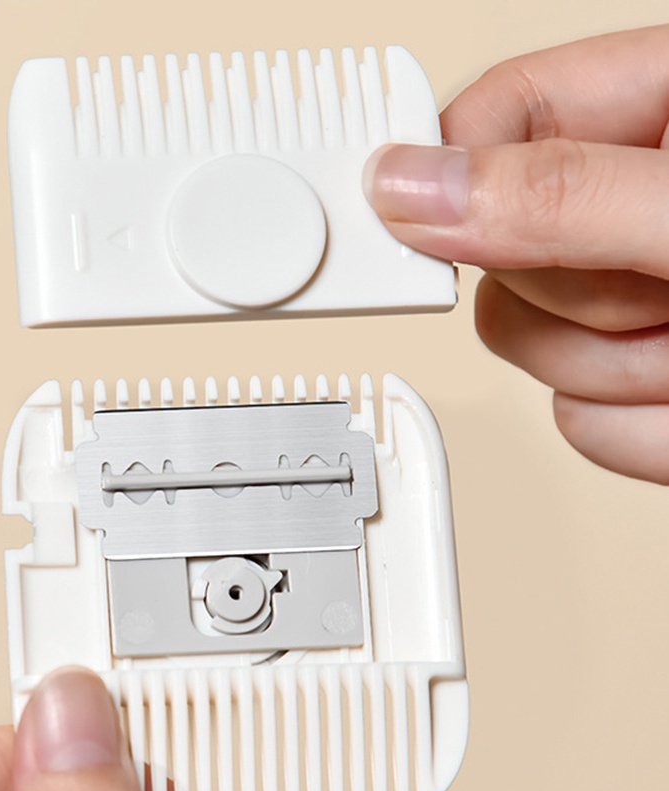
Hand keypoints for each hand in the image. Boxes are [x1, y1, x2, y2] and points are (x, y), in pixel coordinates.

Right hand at [363, 25, 668, 483]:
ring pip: (535, 355)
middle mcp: (638, 207)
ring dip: (623, 376)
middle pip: (499, 258)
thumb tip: (416, 186)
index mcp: (664, 111)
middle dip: (576, 300)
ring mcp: (638, 303)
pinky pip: (583, 425)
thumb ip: (566, 197)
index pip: (494, 119)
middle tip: (662, 293)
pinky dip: (650, 433)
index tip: (393, 223)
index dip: (438, 174)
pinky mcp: (647, 386)